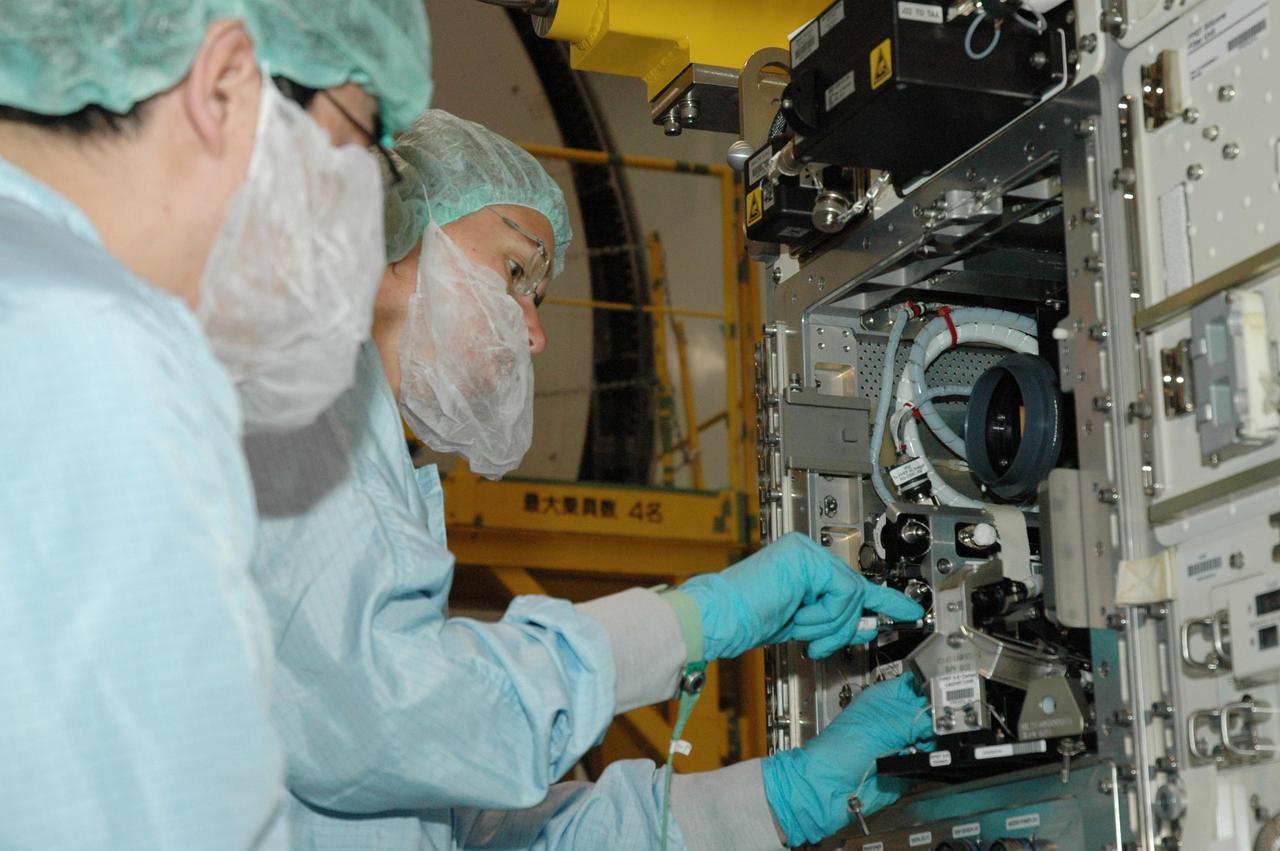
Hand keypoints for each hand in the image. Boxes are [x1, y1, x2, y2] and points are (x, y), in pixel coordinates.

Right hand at [677, 533, 922, 660]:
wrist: (719, 620)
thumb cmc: (748, 622)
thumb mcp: (803, 625)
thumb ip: (835, 622)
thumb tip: (870, 626)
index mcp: (804, 565)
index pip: (851, 581)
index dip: (884, 599)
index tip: (909, 611)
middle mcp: (806, 552)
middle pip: (855, 591)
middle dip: (841, 626)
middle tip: (816, 640)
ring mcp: (805, 552)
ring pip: (851, 595)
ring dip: (827, 624)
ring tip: (797, 627)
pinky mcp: (806, 558)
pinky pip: (841, 593)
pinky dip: (824, 615)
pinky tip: (798, 617)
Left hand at [761, 674, 933, 846]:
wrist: (830, 788)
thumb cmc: (839, 750)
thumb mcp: (881, 725)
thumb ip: (914, 718)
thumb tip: (942, 717)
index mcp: (885, 699)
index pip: (917, 684)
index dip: (932, 688)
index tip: (945, 696)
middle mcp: (896, 720)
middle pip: (931, 712)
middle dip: (936, 719)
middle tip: (932, 726)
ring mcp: (903, 744)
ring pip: (935, 738)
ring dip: (934, 742)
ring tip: (920, 746)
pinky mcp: (909, 768)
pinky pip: (931, 763)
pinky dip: (932, 763)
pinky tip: (920, 761)